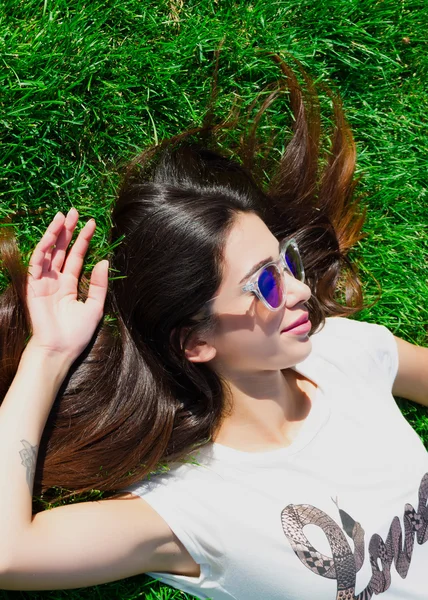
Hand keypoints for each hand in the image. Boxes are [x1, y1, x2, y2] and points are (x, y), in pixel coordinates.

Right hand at [26, 208, 108, 362]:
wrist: (60, 349)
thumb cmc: (77, 333)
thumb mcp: (95, 306)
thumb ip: (99, 284)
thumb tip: (105, 261)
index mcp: (70, 285)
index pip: (76, 257)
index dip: (83, 240)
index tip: (92, 223)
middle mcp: (56, 280)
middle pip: (62, 249)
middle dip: (67, 230)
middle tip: (74, 210)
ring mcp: (44, 282)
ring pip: (49, 252)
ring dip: (55, 233)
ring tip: (63, 216)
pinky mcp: (34, 286)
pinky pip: (38, 262)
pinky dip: (44, 248)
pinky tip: (52, 235)